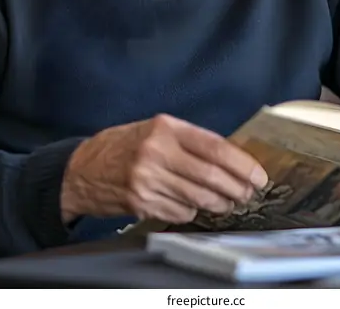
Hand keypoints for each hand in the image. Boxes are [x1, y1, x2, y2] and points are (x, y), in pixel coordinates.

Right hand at [60, 114, 267, 224]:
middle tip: (249, 193)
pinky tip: (195, 206)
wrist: (82, 168)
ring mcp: (147, 180)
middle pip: (210, 176)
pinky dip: (193, 212)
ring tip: (229, 202)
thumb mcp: (154, 129)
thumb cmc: (124, 145)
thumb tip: (230, 158)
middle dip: (237, 188)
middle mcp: (156, 152)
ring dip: (220, 203)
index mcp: (164, 127)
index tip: (257, 174)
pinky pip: (180, 212)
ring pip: (199, 198)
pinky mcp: (141, 203)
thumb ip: (188, 140)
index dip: (240, 163)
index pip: (214, 146)